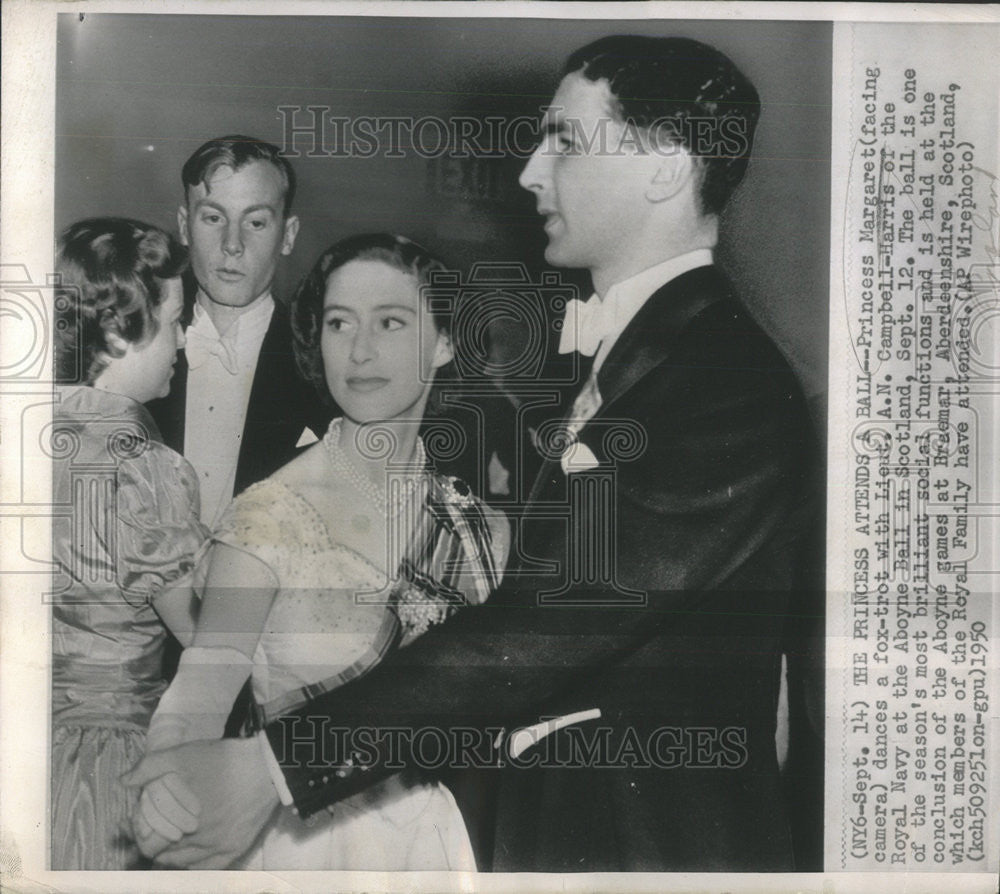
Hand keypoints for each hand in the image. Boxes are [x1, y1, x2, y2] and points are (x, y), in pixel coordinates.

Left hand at [125, 738, 279, 867]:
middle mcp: (199, 842)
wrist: (268, 766)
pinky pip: (209, 868)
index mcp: (183, 823)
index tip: (132, 823)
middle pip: (165, 855)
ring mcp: (219, 848)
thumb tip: (123, 781)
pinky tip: (191, 855)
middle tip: (152, 829)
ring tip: (169, 839)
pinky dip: (195, 864)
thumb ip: (151, 766)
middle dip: (153, 843)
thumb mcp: (185, 755)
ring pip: (185, 863)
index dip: (138, 834)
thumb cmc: (225, 760)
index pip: (149, 844)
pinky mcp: (237, 848)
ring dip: (172, 855)